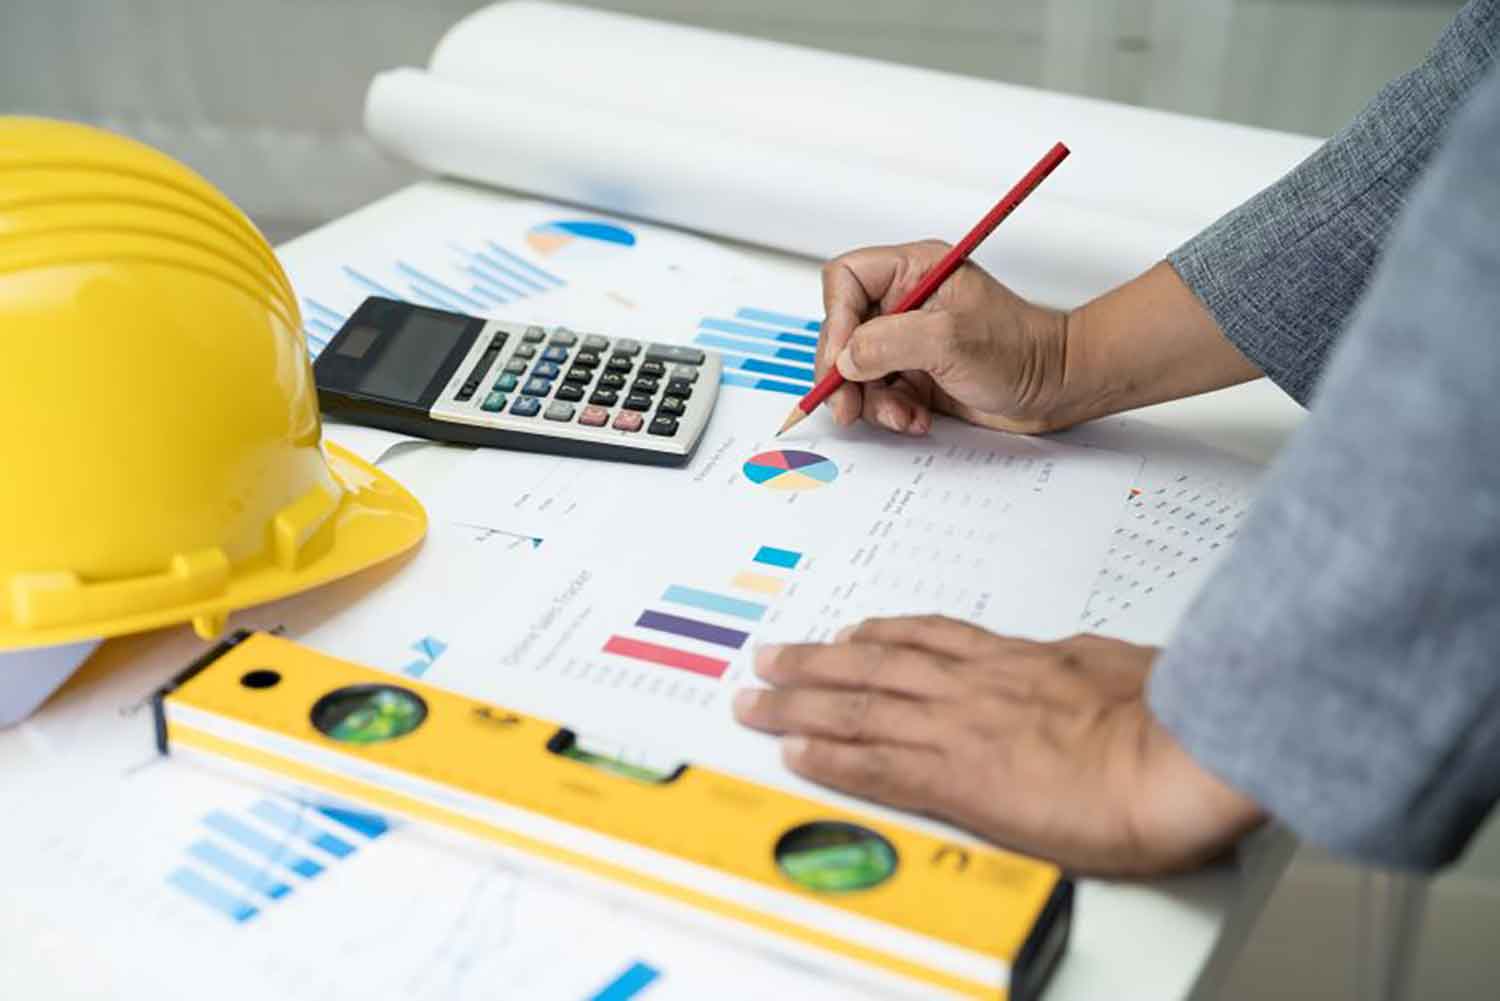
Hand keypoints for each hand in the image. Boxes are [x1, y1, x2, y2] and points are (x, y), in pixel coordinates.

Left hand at [732, 616, 1264, 875]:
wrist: (1173, 756)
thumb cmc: (1167, 716)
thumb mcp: (1122, 669)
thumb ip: (1088, 667)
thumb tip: (1085, 663)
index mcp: (1017, 660)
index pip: (930, 640)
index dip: (880, 636)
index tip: (849, 634)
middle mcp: (974, 686)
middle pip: (874, 666)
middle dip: (814, 664)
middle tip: (769, 659)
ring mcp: (958, 727)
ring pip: (857, 707)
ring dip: (798, 703)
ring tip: (756, 699)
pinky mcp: (955, 776)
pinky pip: (873, 763)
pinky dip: (828, 757)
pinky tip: (794, 752)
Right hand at [817, 241, 1071, 434]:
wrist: (1057, 388)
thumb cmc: (1023, 351)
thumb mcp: (952, 341)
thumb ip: (891, 343)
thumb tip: (846, 357)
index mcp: (914, 271)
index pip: (846, 280)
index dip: (836, 321)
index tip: (843, 361)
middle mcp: (905, 301)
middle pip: (842, 330)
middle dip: (843, 372)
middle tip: (846, 404)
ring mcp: (908, 340)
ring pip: (856, 369)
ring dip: (871, 400)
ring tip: (901, 414)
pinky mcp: (914, 373)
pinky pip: (878, 394)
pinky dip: (889, 412)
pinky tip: (915, 418)